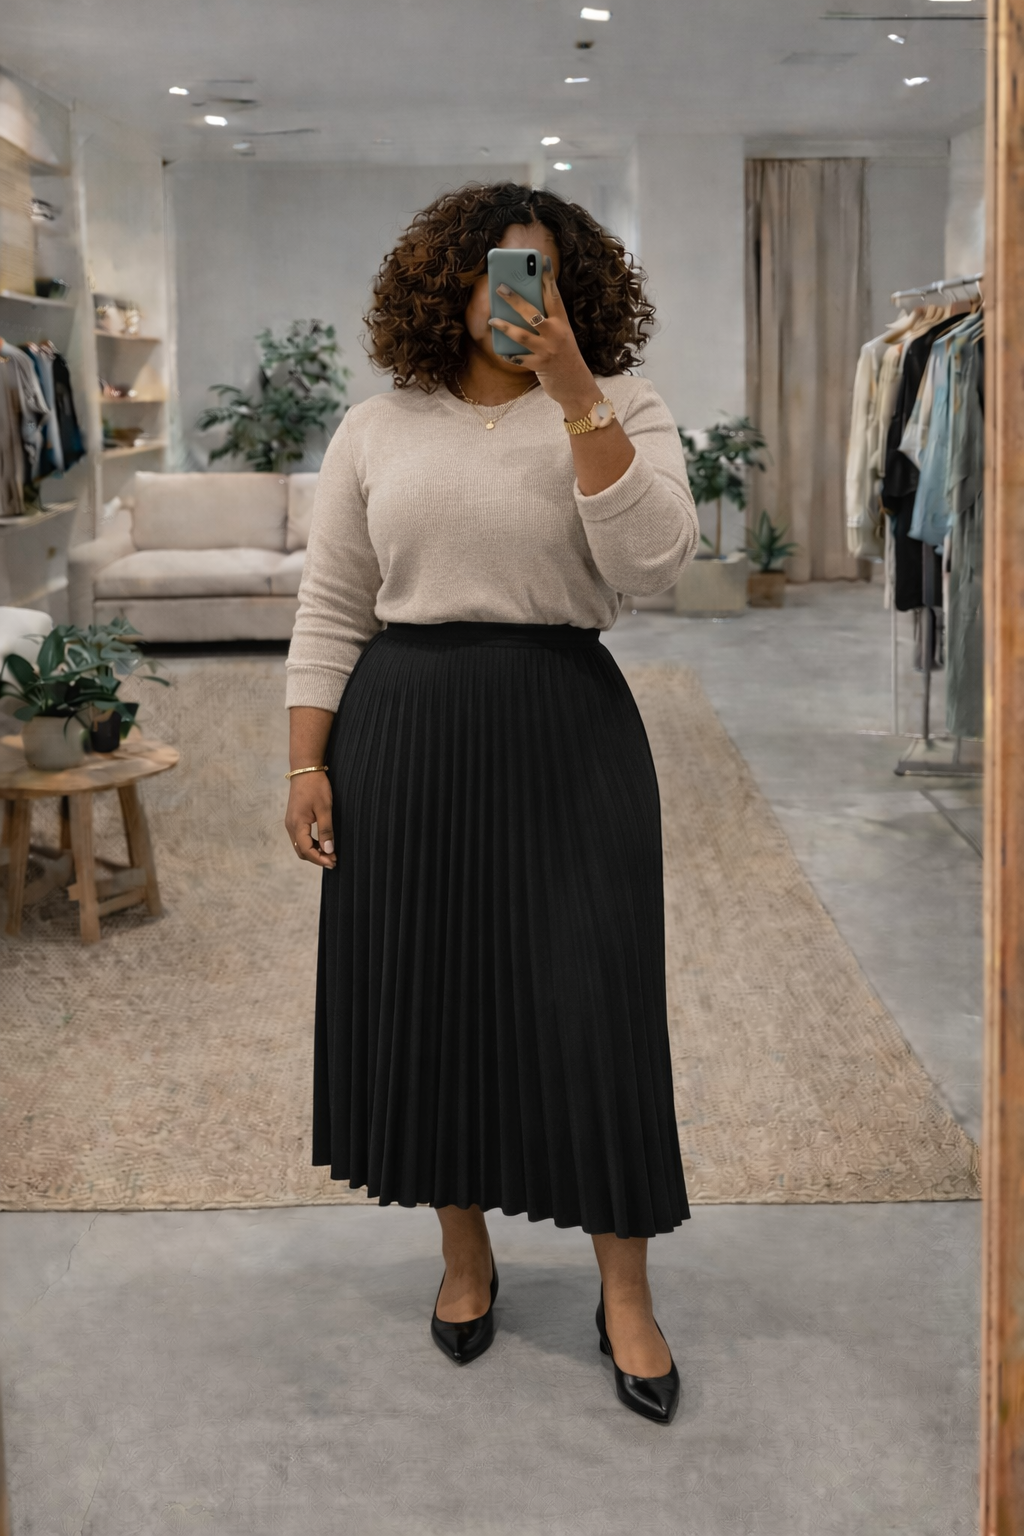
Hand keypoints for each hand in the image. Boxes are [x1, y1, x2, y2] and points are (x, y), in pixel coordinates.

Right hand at [285, 773, 336, 868]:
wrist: (305, 770)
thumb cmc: (316, 787)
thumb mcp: (324, 809)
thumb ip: (326, 830)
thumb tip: (328, 850)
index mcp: (297, 824)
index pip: (306, 850)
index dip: (320, 859)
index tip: (333, 862)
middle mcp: (290, 826)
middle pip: (301, 851)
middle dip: (317, 858)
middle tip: (333, 860)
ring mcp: (290, 823)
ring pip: (300, 845)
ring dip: (314, 852)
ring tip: (330, 854)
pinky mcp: (294, 819)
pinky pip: (300, 838)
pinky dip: (311, 844)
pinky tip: (322, 843)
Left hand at [488, 259, 600, 419]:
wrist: (577, 386)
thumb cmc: (564, 357)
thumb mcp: (560, 336)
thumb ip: (545, 323)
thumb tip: (520, 309)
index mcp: (562, 323)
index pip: (554, 296)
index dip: (548, 278)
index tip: (542, 261)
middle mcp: (556, 334)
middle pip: (533, 312)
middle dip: (515, 299)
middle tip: (500, 288)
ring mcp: (547, 350)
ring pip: (522, 335)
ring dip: (505, 326)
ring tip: (492, 319)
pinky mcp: (540, 366)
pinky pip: (519, 358)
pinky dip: (509, 354)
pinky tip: (500, 350)